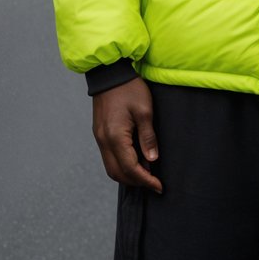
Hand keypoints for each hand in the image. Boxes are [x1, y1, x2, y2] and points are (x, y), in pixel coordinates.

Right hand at [92, 77, 162, 192]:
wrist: (109, 73)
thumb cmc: (129, 89)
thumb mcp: (145, 111)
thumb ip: (148, 138)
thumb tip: (151, 160)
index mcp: (115, 137)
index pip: (130, 168)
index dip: (145, 180)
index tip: (159, 186)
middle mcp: (104, 141)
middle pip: (117, 173)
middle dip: (136, 182)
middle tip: (153, 183)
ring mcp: (99, 138)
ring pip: (111, 168)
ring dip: (127, 175)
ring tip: (146, 174)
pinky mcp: (99, 134)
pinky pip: (108, 157)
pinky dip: (121, 165)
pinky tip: (135, 161)